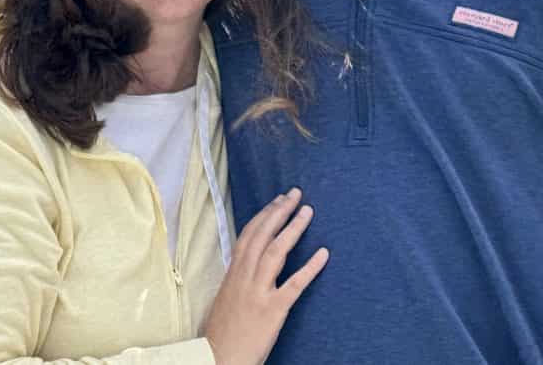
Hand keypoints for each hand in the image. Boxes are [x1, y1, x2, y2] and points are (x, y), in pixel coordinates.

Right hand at [203, 187, 328, 364]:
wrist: (219, 357)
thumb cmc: (223, 330)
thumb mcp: (226, 296)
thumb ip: (239, 277)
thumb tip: (250, 260)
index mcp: (233, 273)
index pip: (249, 234)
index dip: (264, 214)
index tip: (278, 199)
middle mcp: (244, 277)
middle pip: (263, 235)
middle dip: (279, 211)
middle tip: (295, 193)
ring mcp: (259, 292)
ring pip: (277, 252)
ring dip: (294, 229)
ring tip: (308, 211)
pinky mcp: (273, 310)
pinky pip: (294, 285)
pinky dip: (310, 267)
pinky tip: (323, 254)